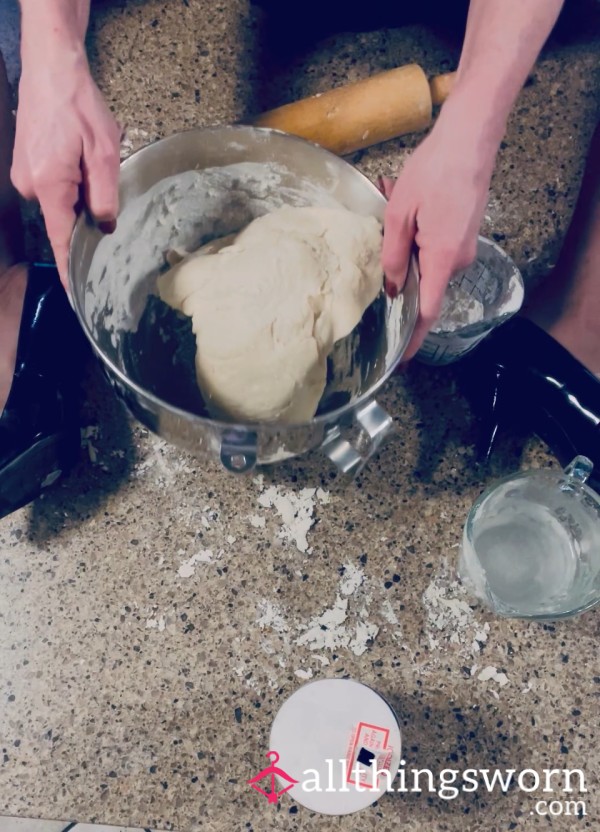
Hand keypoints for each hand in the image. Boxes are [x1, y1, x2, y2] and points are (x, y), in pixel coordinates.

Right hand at [11, 47, 120, 286]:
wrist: (51, 65)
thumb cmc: (77, 103)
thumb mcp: (103, 152)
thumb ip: (105, 195)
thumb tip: (105, 226)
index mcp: (49, 185)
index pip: (60, 239)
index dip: (68, 268)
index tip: (73, 294)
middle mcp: (30, 185)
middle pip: (65, 217)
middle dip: (86, 209)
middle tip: (99, 176)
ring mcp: (24, 174)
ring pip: (61, 199)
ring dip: (79, 187)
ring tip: (86, 156)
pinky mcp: (26, 165)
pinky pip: (53, 186)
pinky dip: (69, 178)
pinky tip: (77, 154)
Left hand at [381, 105, 498, 359]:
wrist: (470, 138)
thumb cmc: (434, 170)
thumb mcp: (400, 214)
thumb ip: (392, 256)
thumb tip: (393, 289)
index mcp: (443, 259)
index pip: (429, 312)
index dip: (413, 337)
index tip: (401, 357)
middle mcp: (459, 259)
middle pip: (424, 283)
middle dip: (400, 269)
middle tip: (381, 234)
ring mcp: (465, 246)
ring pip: (427, 262)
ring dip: (406, 245)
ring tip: (394, 205)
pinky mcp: (464, 233)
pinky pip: (436, 247)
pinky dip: (418, 234)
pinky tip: (408, 204)